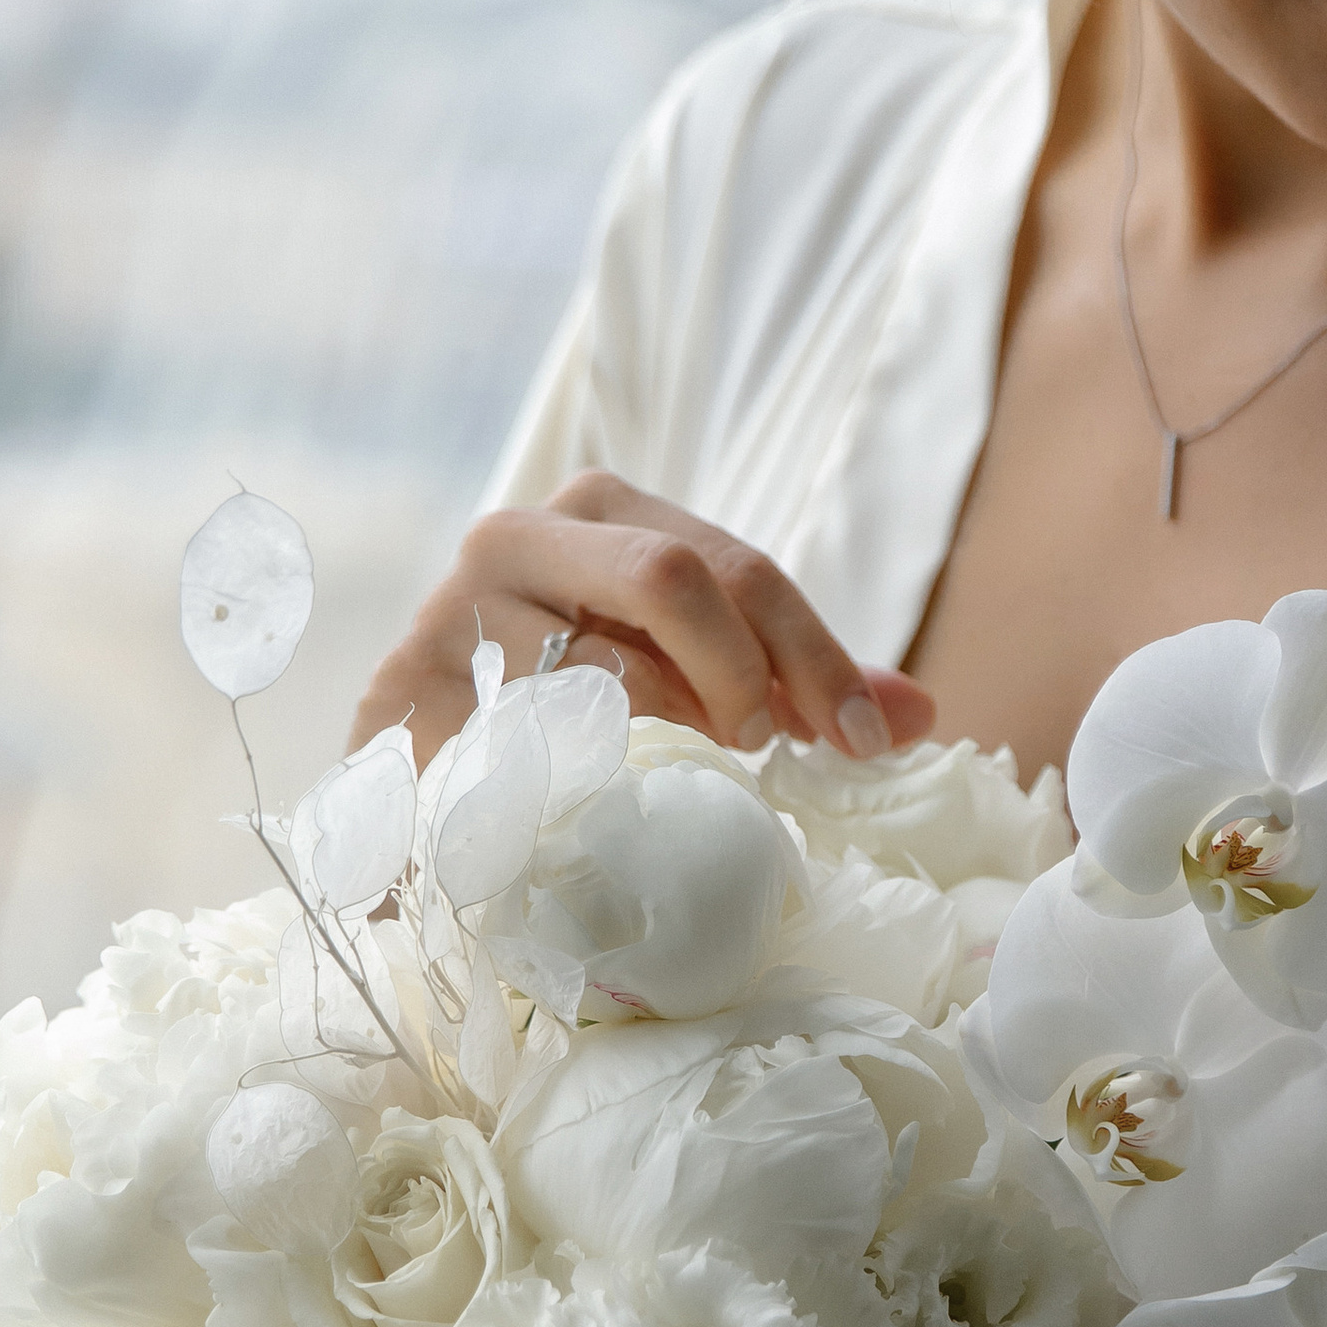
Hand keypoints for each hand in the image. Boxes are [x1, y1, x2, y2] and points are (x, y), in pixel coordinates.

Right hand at [351, 469, 936, 766]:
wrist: (418, 739)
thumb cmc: (579, 689)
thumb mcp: (689, 663)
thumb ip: (794, 681)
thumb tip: (922, 718)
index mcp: (601, 509)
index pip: (735, 567)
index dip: (815, 655)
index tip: (868, 741)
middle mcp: (519, 538)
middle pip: (673, 578)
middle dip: (743, 675)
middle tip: (763, 751)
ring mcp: (453, 614)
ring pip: (600, 668)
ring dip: (670, 738)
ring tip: (677, 778)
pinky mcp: (404, 697)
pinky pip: (524, 747)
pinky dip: (584, 785)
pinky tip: (603, 817)